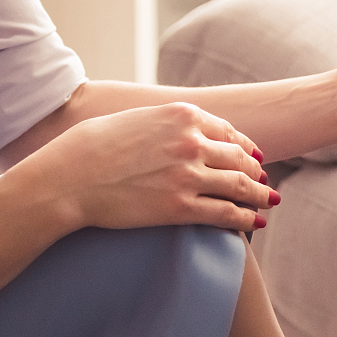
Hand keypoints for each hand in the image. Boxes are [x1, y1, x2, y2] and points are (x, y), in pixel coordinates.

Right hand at [13, 101, 275, 236]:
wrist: (68, 177)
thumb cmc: (90, 147)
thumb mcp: (133, 119)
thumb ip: (161, 122)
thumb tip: (172, 126)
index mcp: (181, 115)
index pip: (226, 131)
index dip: (244, 146)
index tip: (253, 155)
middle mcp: (191, 141)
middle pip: (239, 158)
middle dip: (255, 170)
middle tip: (264, 180)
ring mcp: (188, 175)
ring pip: (239, 185)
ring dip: (258, 194)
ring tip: (268, 201)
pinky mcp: (179, 207)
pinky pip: (225, 213)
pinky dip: (247, 218)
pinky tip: (257, 222)